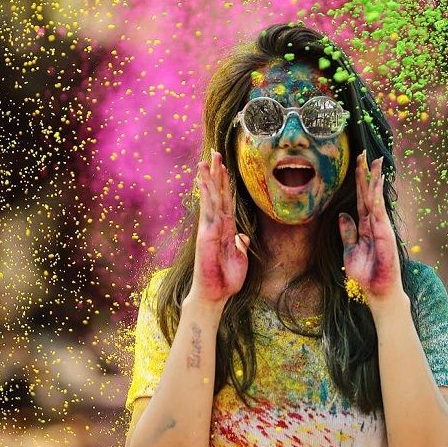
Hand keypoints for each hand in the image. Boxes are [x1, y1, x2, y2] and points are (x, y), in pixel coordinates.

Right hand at [190, 150, 249, 303]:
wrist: (215, 293)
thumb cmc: (226, 278)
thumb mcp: (240, 258)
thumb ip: (240, 244)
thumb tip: (243, 237)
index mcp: (225, 228)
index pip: (226, 200)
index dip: (226, 183)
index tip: (224, 166)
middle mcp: (216, 224)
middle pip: (217, 193)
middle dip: (216, 173)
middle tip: (215, 152)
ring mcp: (209, 227)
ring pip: (211, 198)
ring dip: (209, 178)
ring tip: (206, 160)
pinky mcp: (206, 234)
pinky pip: (208, 210)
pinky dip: (206, 194)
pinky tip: (204, 181)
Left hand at [338, 151, 400, 299]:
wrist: (378, 291)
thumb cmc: (366, 274)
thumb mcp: (350, 250)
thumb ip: (347, 232)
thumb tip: (343, 215)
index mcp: (365, 226)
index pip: (361, 198)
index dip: (359, 181)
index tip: (358, 163)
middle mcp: (375, 223)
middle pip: (369, 193)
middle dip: (367, 173)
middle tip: (365, 153)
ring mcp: (381, 227)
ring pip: (376, 198)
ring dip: (374, 179)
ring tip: (374, 161)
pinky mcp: (385, 234)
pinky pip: (379, 211)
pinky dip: (377, 197)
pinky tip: (375, 184)